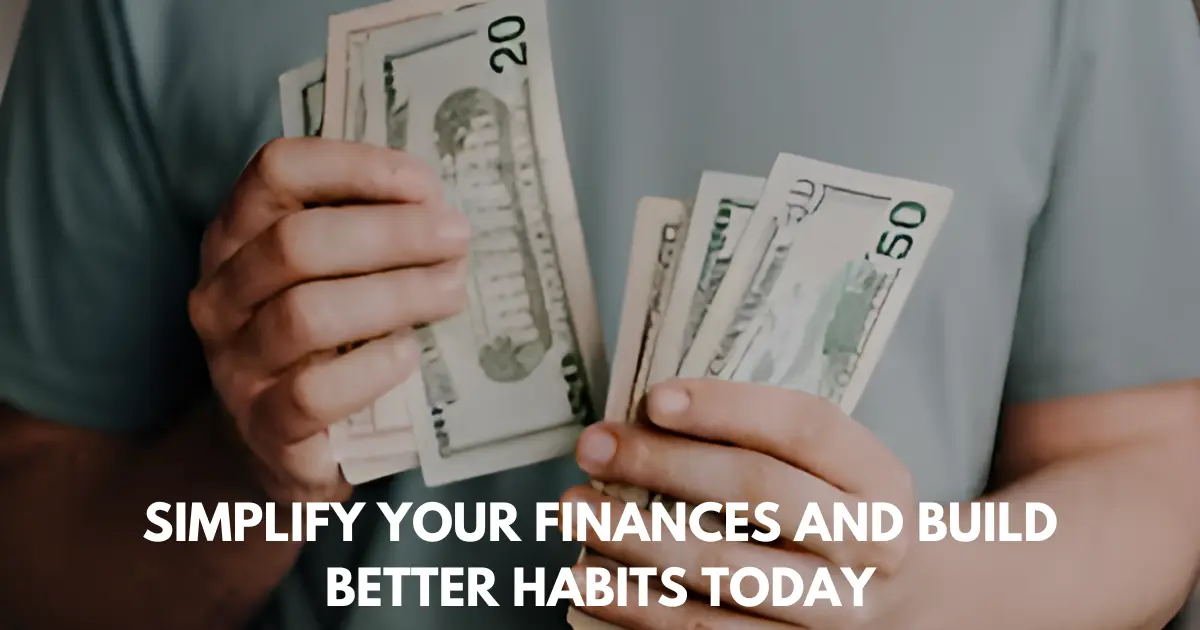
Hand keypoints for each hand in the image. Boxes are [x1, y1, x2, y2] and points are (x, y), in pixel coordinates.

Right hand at [188, 137, 469, 502]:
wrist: (284, 448)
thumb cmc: (328, 342)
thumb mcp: (335, 275)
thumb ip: (371, 231)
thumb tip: (440, 210)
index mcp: (238, 237)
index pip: (276, 171)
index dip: (354, 166)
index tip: (424, 185)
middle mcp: (222, 295)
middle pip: (295, 243)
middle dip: (391, 234)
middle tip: (457, 241)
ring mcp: (236, 365)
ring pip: (305, 315)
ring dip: (393, 296)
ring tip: (451, 293)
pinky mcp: (264, 429)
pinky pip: (311, 394)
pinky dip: (370, 370)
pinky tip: (408, 355)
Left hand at [564, 378, 920, 629]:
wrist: (902, 606)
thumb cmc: (836, 512)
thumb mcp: (834, 468)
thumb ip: (763, 439)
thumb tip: (645, 417)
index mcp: (880, 480)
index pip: (804, 427)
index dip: (727, 407)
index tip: (652, 398)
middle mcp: (868, 547)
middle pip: (758, 494)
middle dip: (665, 466)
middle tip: (592, 447)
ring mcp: (834, 613)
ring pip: (723, 577)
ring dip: (635, 544)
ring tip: (576, 513)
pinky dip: (640, 612)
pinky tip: (591, 587)